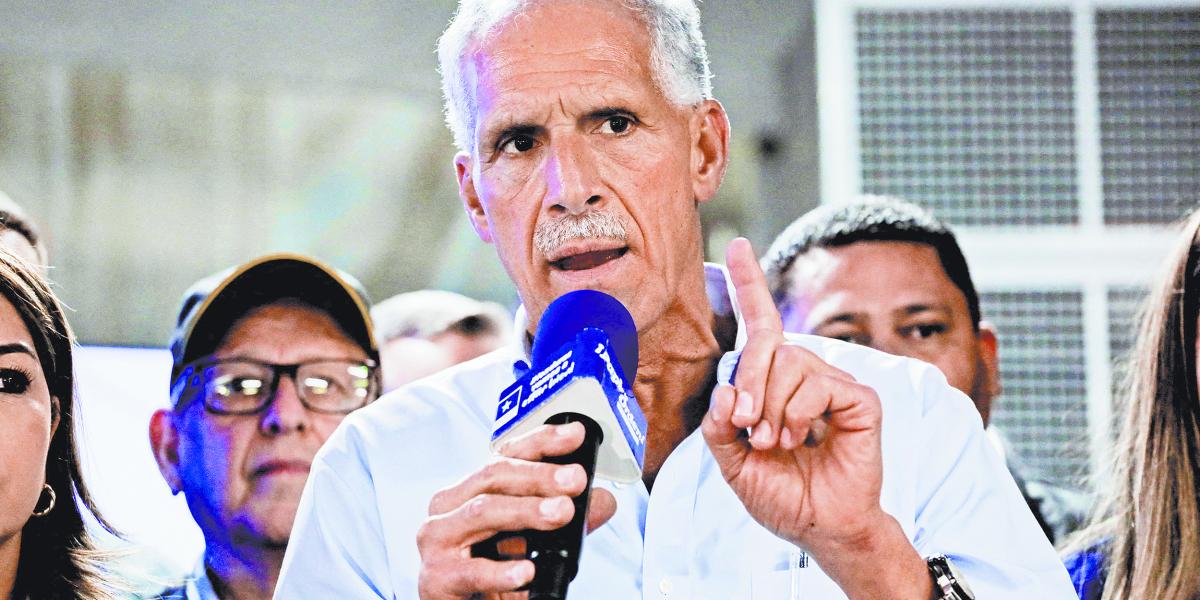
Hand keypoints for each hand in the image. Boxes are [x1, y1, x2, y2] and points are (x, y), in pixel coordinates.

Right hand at [417, 422, 617, 599]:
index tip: (574, 435)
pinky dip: (500, 571)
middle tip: (576, 479)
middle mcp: (450, 507)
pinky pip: (470, 570)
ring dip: (526, 510)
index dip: (541, 441)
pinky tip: (525, 572)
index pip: (505, 456)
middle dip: (539, 475)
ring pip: (482, 511)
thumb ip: (566, 521)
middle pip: (493, 477)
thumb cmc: (491, 574)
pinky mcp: (435, 577)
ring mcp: (438, 540)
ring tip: (562, 513)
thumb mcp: (533, 543)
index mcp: (471, 491)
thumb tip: (602, 500)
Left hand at [702, 237, 887, 553]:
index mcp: (772, 383)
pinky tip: (801, 438)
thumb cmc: (781, 493)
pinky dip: (799, 413)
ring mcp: (833, 383)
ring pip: (792, 362)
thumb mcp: (732, 462)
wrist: (818, 528)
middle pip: (769, 345)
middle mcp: (803, 375)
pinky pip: (820, 384)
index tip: (736, 245)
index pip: (761, 324)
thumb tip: (728, 388)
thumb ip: (720, 425)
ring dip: (773, 407)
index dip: (748, 283)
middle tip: (748, 427)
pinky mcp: (860, 399)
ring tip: (776, 442)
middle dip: (751, 383)